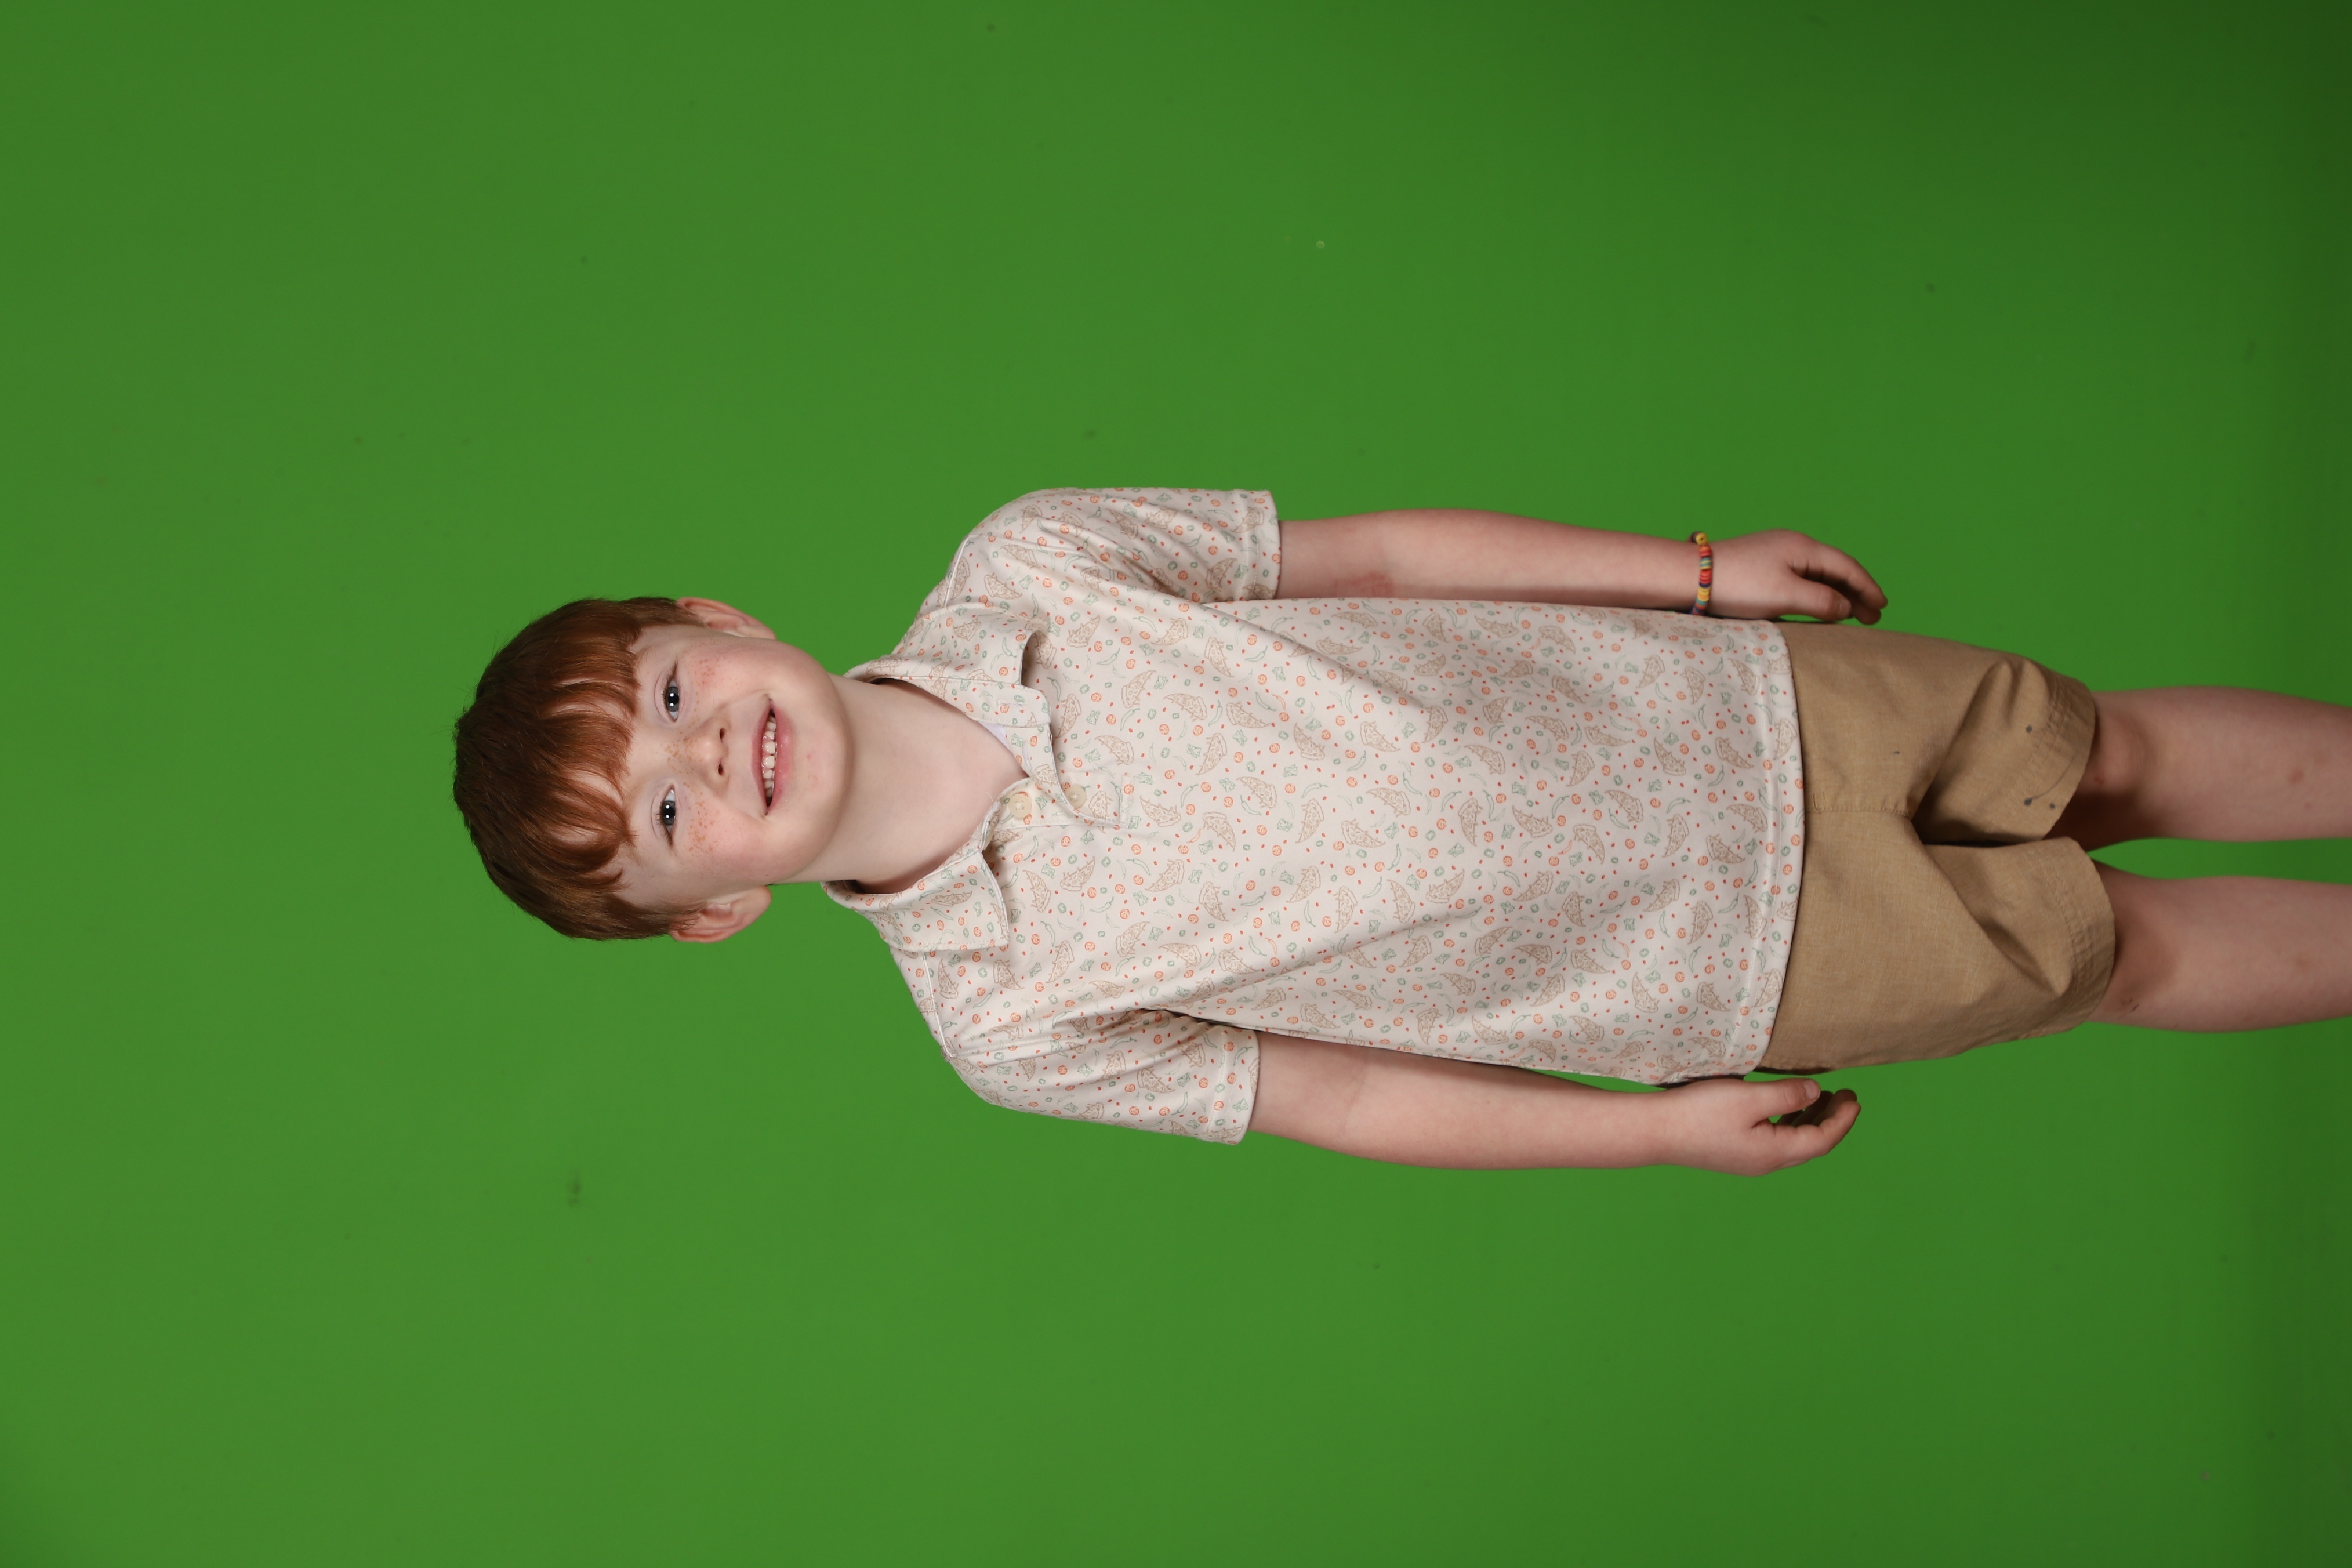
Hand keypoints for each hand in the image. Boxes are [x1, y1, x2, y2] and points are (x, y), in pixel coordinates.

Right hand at [1650, 1077, 1860, 1174]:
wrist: (1657, 1132)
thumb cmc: (1701, 1113)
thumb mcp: (1750, 1098)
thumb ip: (1787, 1095)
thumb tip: (1816, 1092)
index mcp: (1775, 1152)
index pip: (1823, 1139)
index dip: (1843, 1119)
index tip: (1854, 1097)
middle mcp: (1766, 1162)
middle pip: (1811, 1144)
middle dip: (1831, 1119)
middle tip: (1845, 1094)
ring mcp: (1749, 1160)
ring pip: (1793, 1142)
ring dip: (1810, 1120)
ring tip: (1820, 1097)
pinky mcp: (1735, 1153)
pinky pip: (1775, 1139)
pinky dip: (1789, 1122)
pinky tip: (1784, 1107)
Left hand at [1707, 530, 1886, 622]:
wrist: (1689, 577)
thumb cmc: (1738, 585)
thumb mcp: (1786, 595)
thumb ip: (1822, 601)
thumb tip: (1845, 607)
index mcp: (1803, 547)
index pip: (1847, 566)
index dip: (1868, 587)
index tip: (1882, 608)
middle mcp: (1792, 545)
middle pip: (1835, 569)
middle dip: (1857, 592)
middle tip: (1873, 618)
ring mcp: (1775, 554)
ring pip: (1818, 574)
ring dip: (1838, 594)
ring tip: (1853, 616)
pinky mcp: (1760, 566)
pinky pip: (1800, 578)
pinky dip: (1817, 593)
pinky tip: (1819, 607)